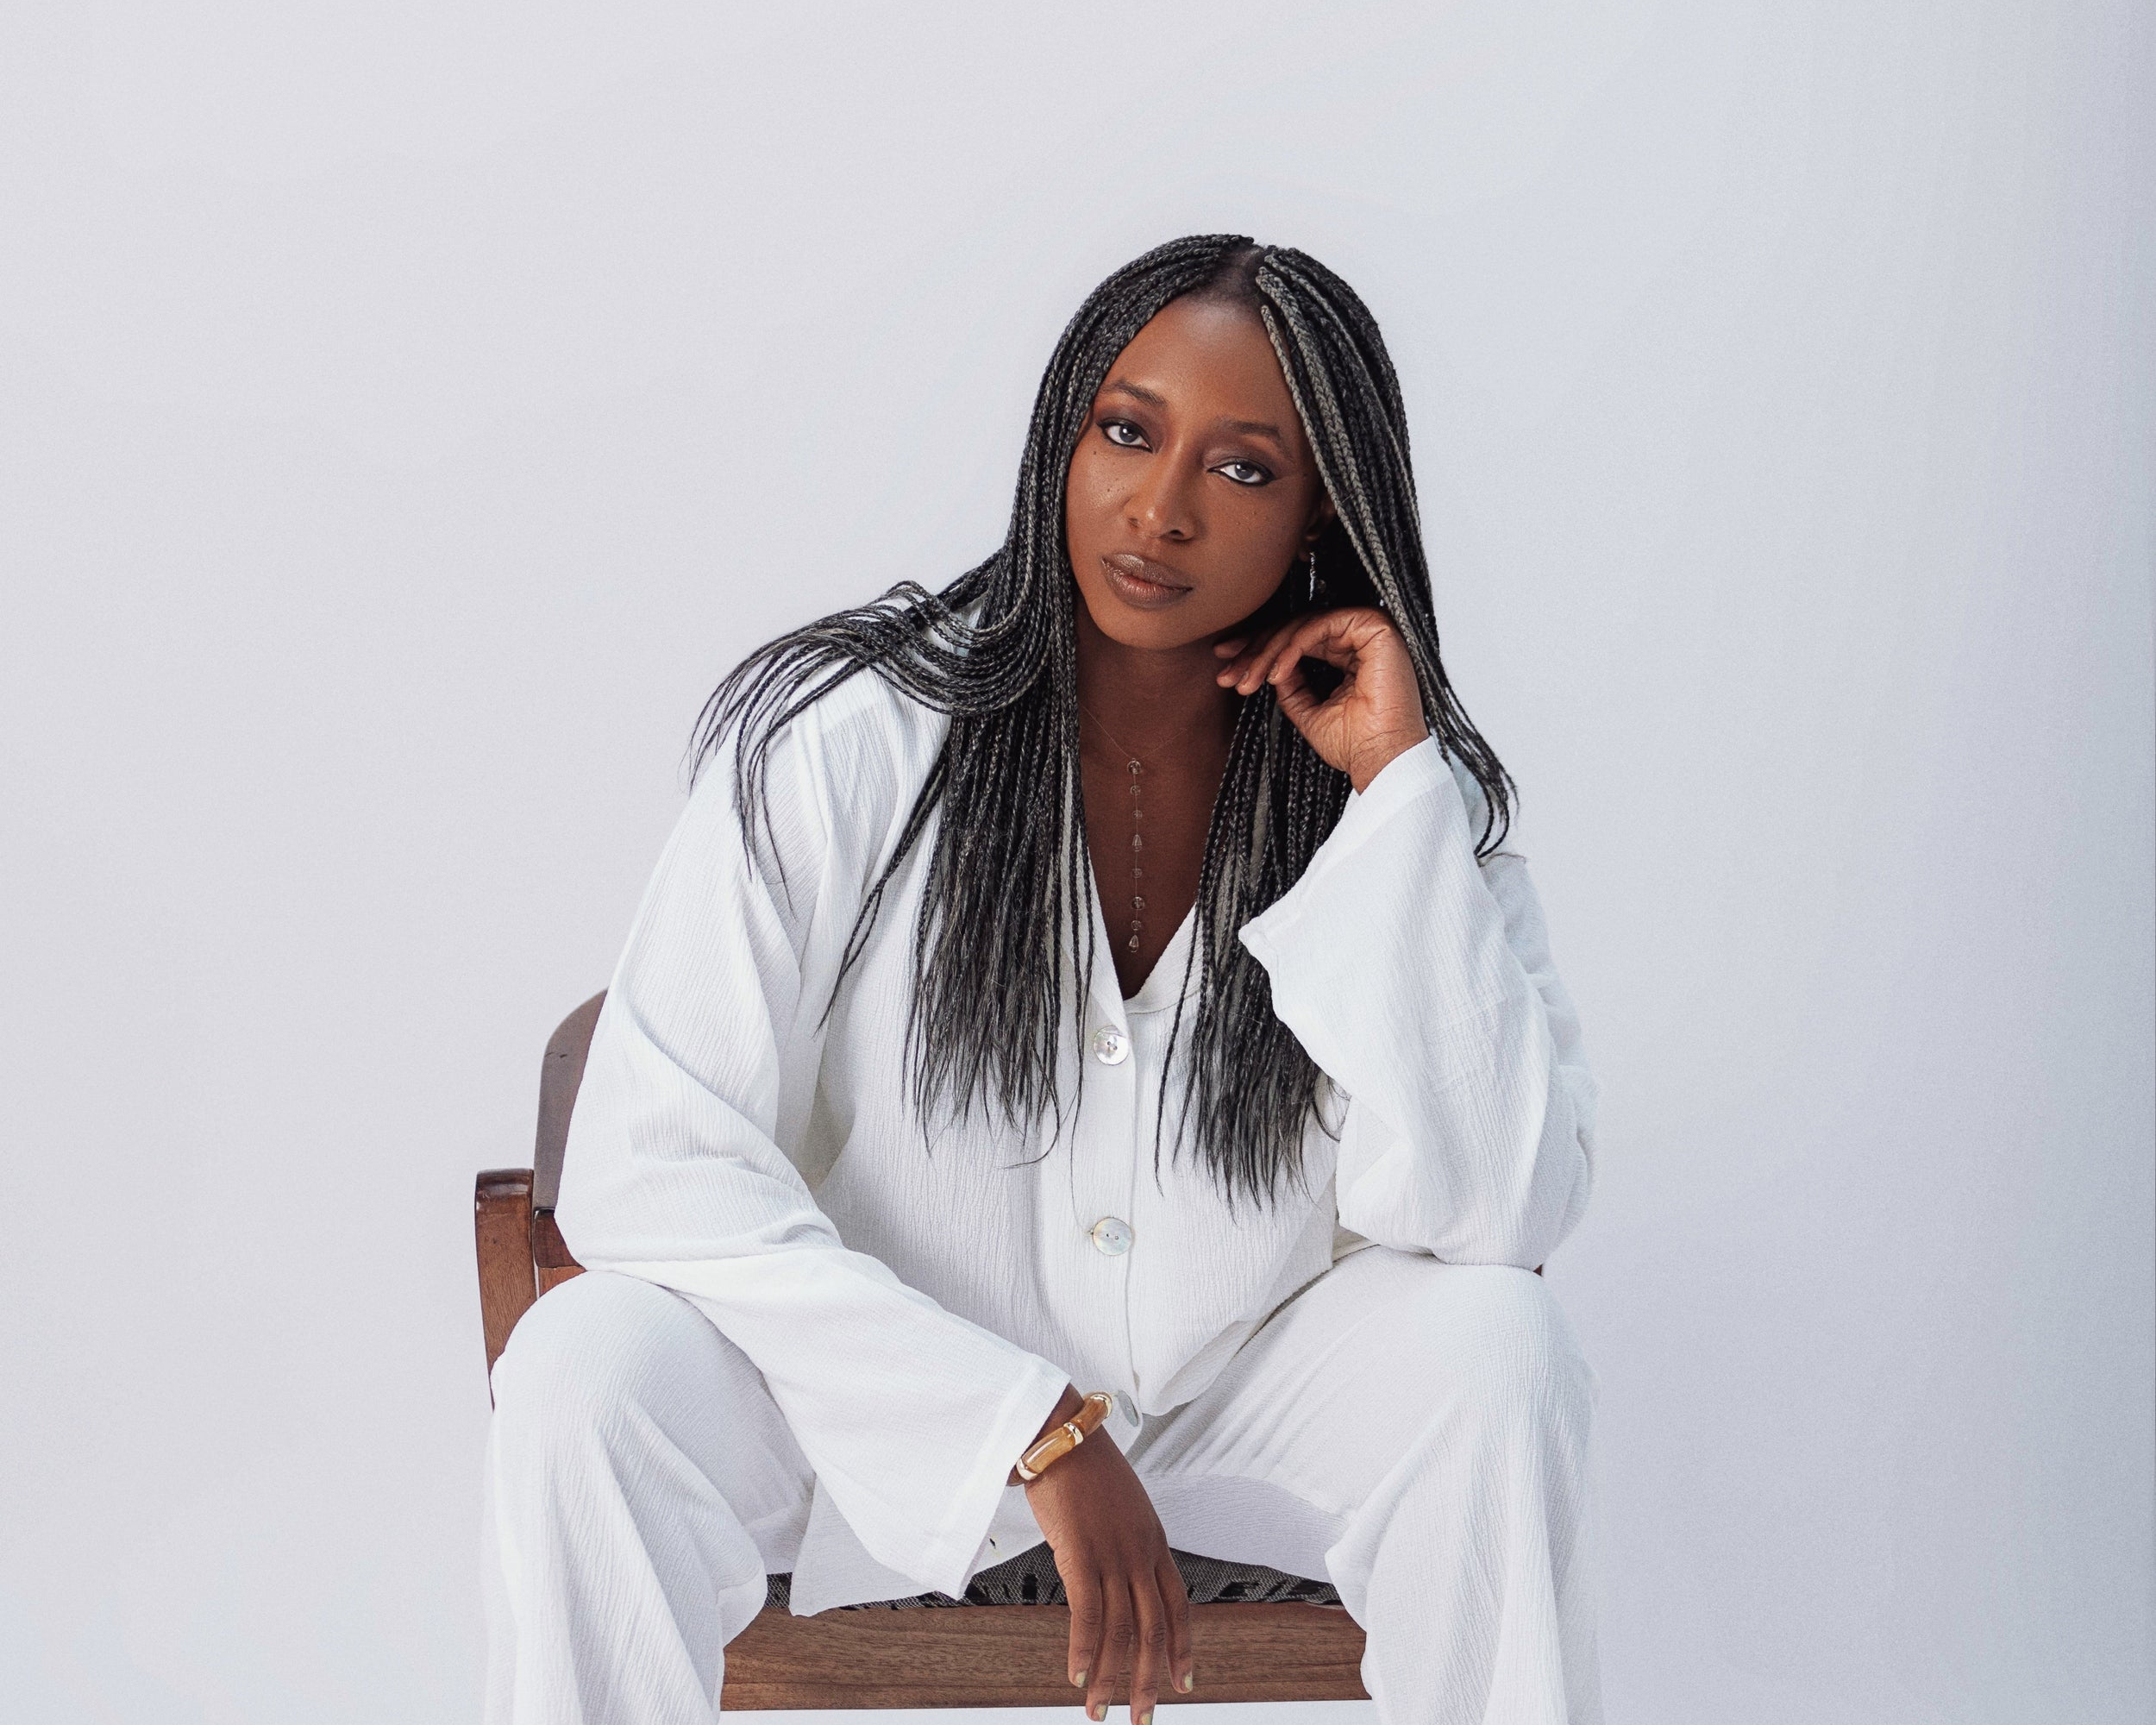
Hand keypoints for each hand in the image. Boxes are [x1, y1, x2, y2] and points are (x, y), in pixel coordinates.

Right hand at [1017, 1386, 1192, 1721]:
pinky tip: (1077, 1677)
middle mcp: (1140, 1552)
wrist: (1061, 1433)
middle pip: (1153, 1628)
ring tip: (1101, 1711)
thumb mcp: (1118, 1507)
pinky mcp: (1081, 1552)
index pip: (1177, 1605)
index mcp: (1153, 1541)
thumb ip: (1123, 1542)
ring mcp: (1113, 1553)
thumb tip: (1111, 1574)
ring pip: (1120, 1629)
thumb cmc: (1082, 1466)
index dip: (1182, 1648)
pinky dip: (1084, 1650)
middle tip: (1142, 1719)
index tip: (1183, 1683)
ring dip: (1110, 1677)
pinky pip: (1087, 1613)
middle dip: (1147, 1680)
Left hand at [1213, 606, 1430, 792]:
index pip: (1296, 640)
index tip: (1225, 666)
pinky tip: (1276, 672)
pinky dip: (1293, 646)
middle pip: (1295, 628)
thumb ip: (1289, 684)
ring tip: (1249, 679)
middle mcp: (1357, 640)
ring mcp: (1367, 631)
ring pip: (1304, 624)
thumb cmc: (1354, 744)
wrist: (1381, 760)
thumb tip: (1268, 665)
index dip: (1258, 649)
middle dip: (1255, 649)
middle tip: (1227, 672)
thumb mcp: (1306, 710)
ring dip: (1269, 650)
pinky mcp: (1375, 627)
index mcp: (1346, 656)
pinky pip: (1321, 625)